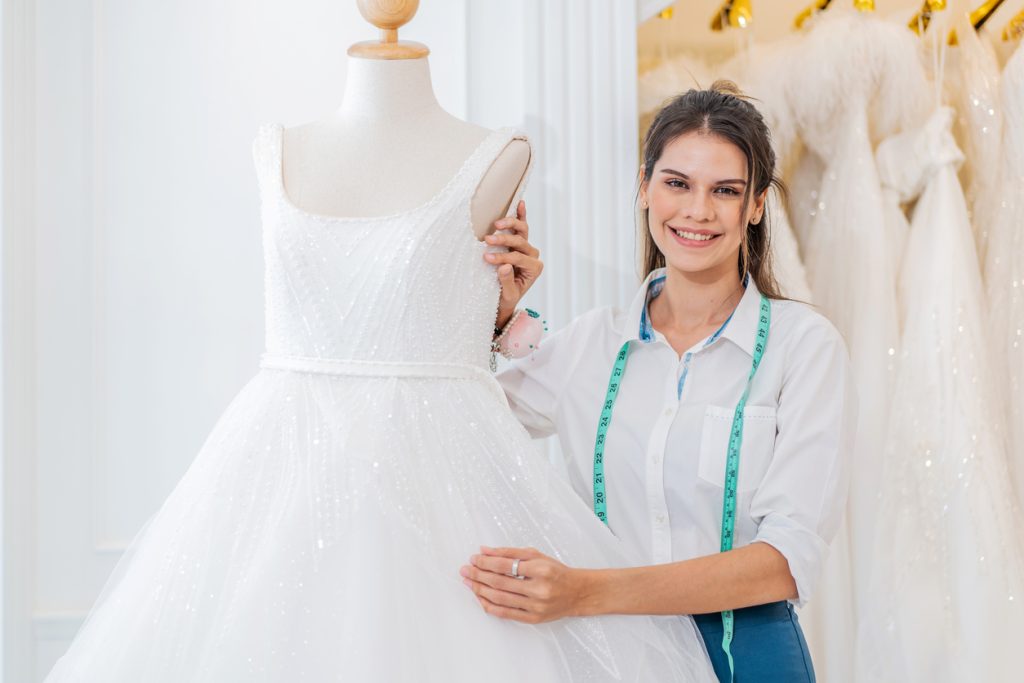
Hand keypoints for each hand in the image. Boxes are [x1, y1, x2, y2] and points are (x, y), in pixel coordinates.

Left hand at [459, 546, 594, 623]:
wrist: (577, 592)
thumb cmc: (556, 572)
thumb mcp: (536, 555)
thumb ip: (509, 552)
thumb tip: (485, 550)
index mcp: (540, 569)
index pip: (505, 566)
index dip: (486, 562)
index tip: (473, 559)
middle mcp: (538, 589)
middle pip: (500, 583)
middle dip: (478, 575)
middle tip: (464, 570)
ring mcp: (535, 606)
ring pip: (500, 599)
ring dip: (480, 590)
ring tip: (468, 583)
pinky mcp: (533, 619)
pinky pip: (506, 614)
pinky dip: (490, 606)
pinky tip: (480, 598)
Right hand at [484, 201, 542, 329]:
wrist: (506, 298)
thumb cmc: (507, 297)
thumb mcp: (507, 294)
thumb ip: (507, 281)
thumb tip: (504, 266)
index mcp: (534, 268)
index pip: (518, 258)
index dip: (502, 257)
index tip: (486, 257)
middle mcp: (533, 256)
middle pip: (520, 242)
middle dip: (503, 240)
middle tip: (487, 240)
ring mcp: (527, 248)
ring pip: (522, 231)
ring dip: (509, 225)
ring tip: (496, 224)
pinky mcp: (520, 243)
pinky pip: (522, 227)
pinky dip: (521, 214)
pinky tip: (520, 203)